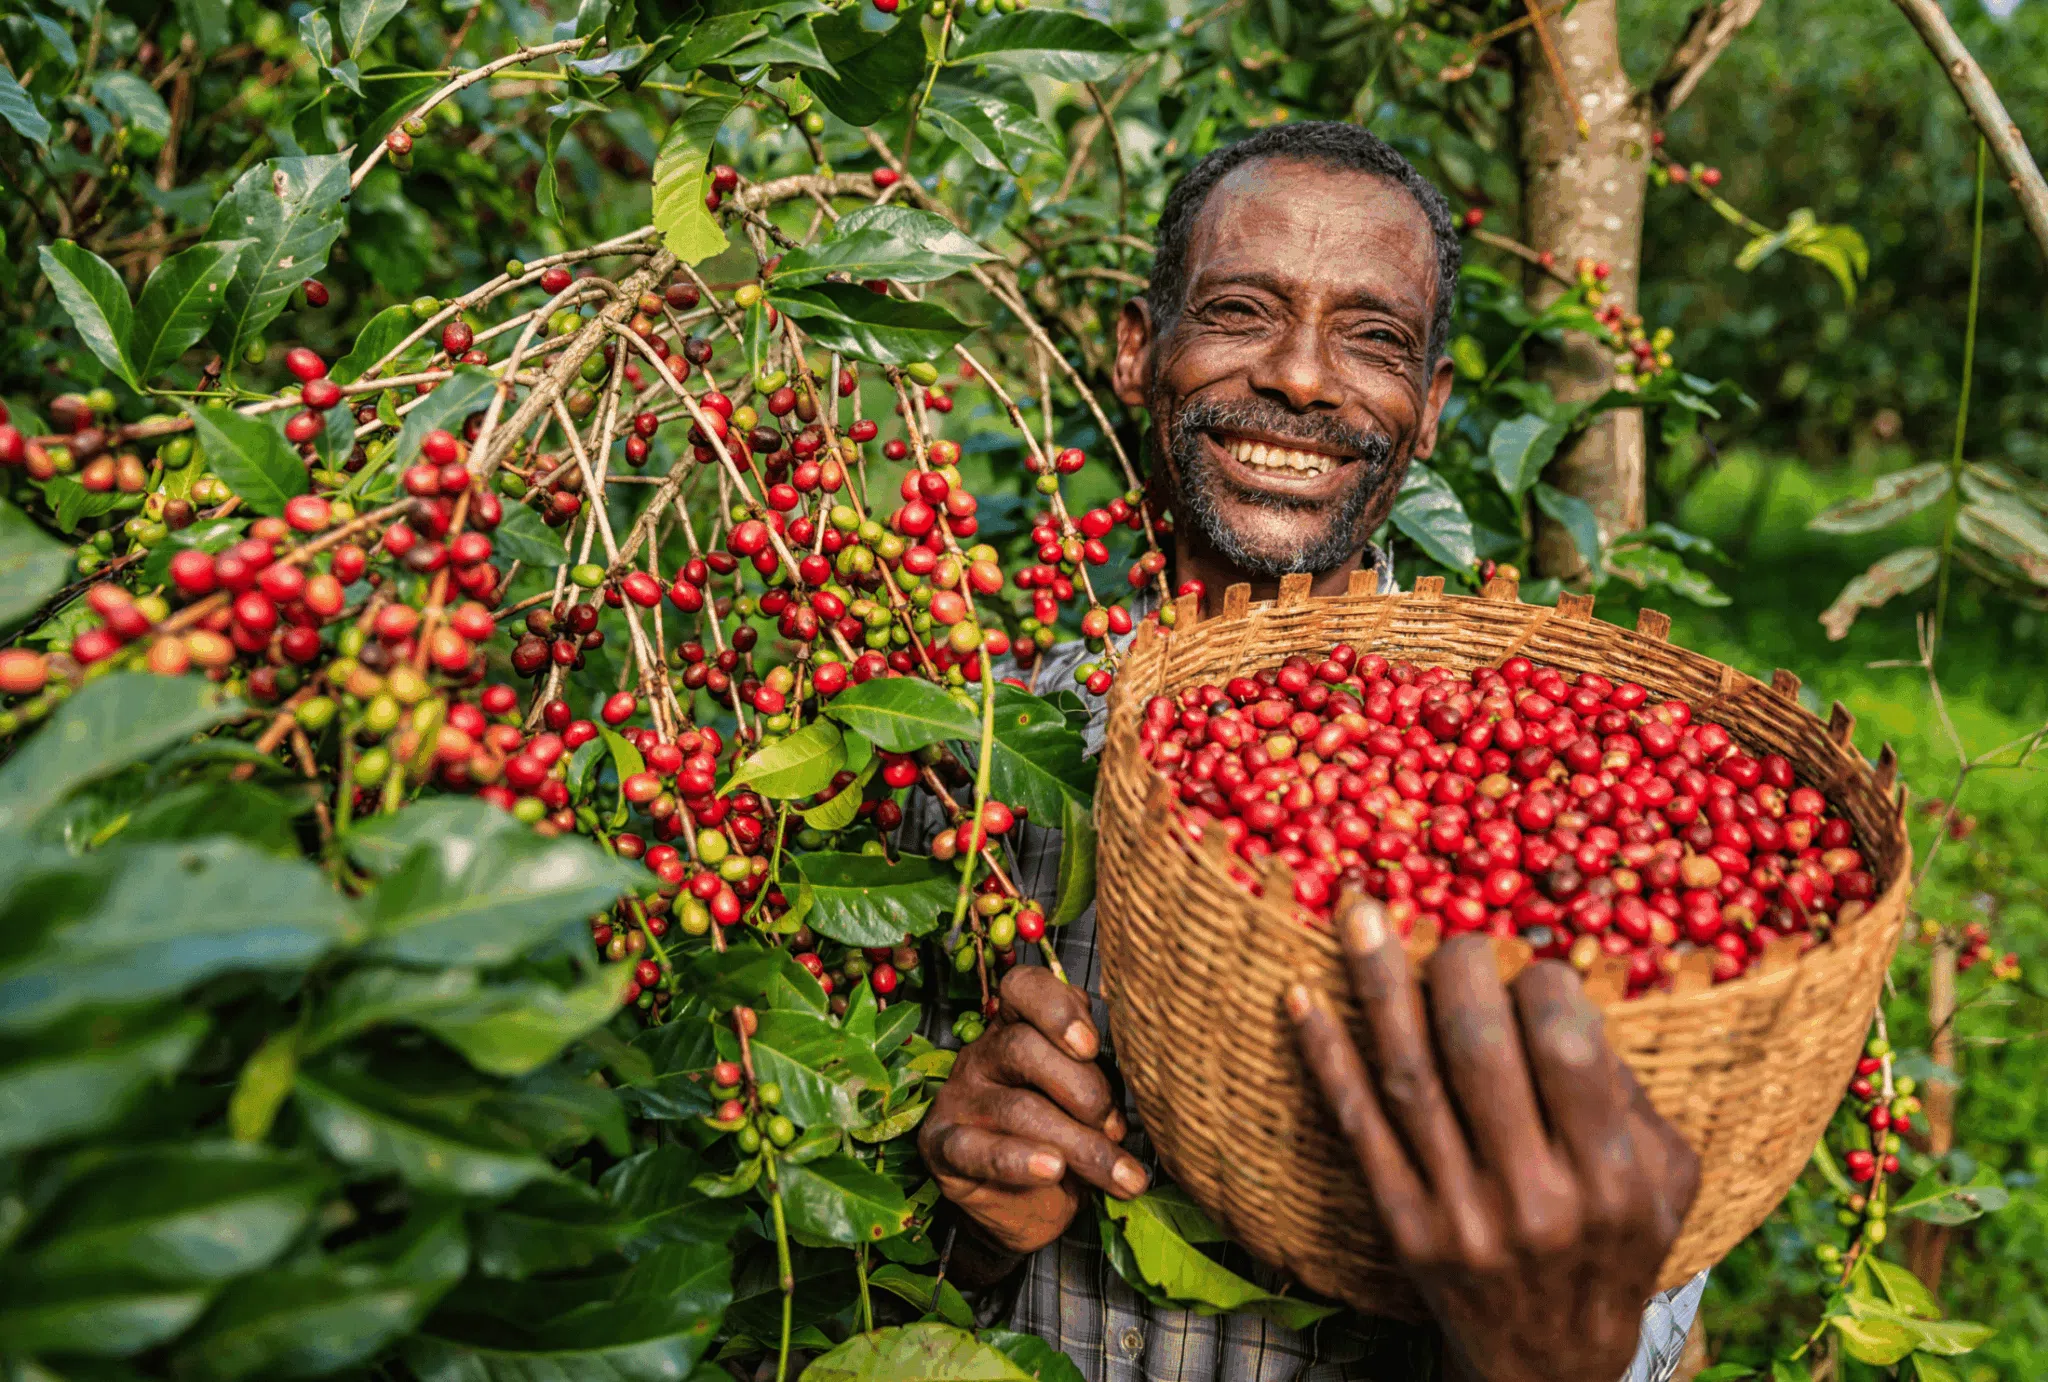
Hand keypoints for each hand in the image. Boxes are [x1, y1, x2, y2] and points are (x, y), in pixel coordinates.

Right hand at [921, 966, 1150, 1258]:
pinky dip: (1017, 1160)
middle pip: (1023, 1047)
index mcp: (1016, 1027)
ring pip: (1016, 1106)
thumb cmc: (1062, 1135)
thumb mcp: (1086, 1096)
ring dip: (1079, 1143)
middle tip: (1117, 1128)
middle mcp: (982, 1055)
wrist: (1024, 1205)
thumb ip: (1100, 1075)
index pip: (1023, 988)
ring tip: (1121, 1175)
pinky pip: (977, 1150)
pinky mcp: (944, 1148)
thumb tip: (1146, 1082)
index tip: (1091, 1045)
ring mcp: (959, 1100)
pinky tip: (1053, 1169)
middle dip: (1084, 1090)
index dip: (1056, 1007)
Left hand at [1285, 896, 1699, 1381]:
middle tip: (1452, 936)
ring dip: (1377, 983)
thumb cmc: (1615, 1246)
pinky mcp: (1403, 1227)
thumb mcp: (1663, 1181)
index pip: (1567, 1044)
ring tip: (1356, 912)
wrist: (1552, 1366)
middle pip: (1477, 1047)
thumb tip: (1567, 989)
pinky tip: (1302, 997)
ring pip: (1409, 1075)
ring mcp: (1461, 1214)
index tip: (1530, 967)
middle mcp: (1535, 1197)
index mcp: (1611, 1177)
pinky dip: (1326, 1055)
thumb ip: (1628, 1090)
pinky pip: (1357, 1125)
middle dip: (1458, 967)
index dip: (1541, 982)